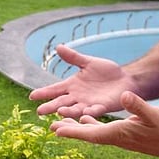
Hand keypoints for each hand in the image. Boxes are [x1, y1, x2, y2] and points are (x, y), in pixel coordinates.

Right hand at [28, 43, 143, 118]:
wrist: (126, 79)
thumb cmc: (107, 72)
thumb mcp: (88, 62)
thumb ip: (73, 57)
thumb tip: (58, 47)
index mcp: (72, 85)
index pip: (55, 89)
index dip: (44, 93)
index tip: (32, 96)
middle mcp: (78, 97)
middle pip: (61, 102)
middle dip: (51, 107)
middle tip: (40, 112)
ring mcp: (89, 103)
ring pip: (75, 109)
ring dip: (68, 111)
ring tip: (60, 111)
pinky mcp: (103, 107)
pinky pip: (95, 110)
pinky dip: (90, 112)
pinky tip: (85, 112)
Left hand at [50, 91, 158, 158]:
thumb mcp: (154, 115)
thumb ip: (138, 105)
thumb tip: (123, 95)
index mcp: (120, 133)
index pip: (91, 133)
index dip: (73, 132)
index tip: (56, 131)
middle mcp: (117, 137)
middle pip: (88, 134)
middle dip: (70, 129)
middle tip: (51, 125)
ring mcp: (122, 136)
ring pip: (94, 131)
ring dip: (78, 126)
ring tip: (62, 120)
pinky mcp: (127, 134)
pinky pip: (103, 129)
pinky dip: (92, 122)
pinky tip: (87, 116)